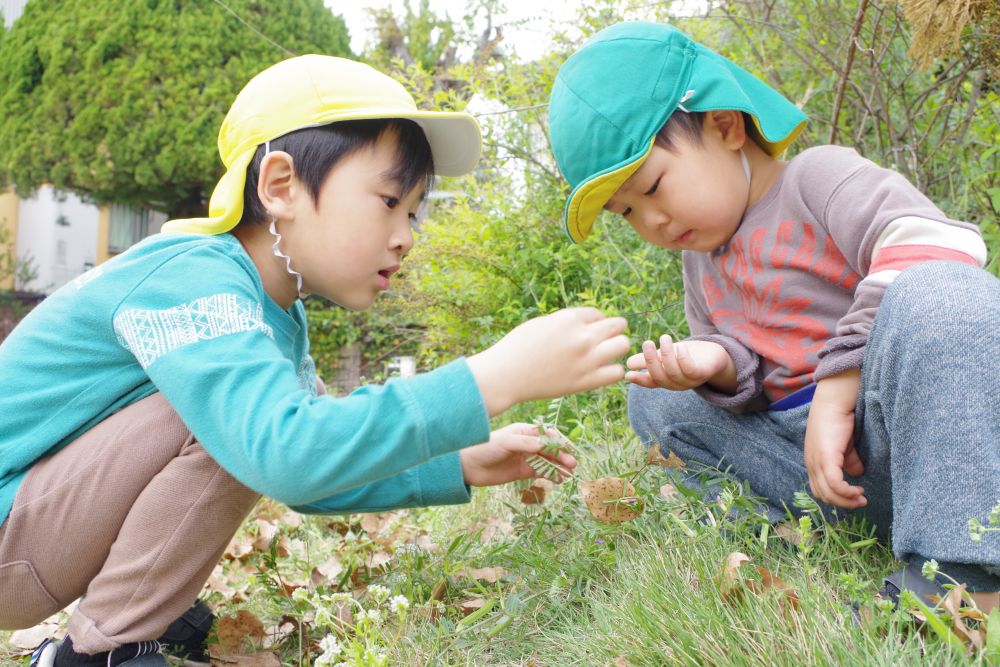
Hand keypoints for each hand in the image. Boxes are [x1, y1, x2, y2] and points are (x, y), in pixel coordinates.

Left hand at [460, 423, 577, 486]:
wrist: (469, 466)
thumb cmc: (486, 448)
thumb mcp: (506, 442)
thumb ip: (524, 444)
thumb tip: (543, 445)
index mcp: (525, 431)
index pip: (547, 434)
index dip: (559, 441)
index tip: (568, 449)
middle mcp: (528, 443)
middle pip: (550, 449)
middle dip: (562, 456)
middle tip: (572, 464)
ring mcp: (527, 457)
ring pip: (548, 461)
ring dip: (559, 467)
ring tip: (569, 474)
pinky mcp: (523, 471)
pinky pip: (541, 472)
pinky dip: (552, 475)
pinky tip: (560, 480)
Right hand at [467, 307, 628, 415]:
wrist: (506, 376)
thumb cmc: (518, 347)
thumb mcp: (542, 323)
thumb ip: (566, 321)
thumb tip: (587, 322)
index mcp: (570, 319)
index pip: (598, 314)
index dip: (594, 322)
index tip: (585, 331)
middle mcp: (582, 337)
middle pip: (618, 326)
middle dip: (612, 330)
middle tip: (602, 340)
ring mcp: (587, 360)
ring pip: (623, 346)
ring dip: (616, 348)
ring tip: (605, 354)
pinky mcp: (586, 382)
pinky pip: (615, 372)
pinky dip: (611, 371)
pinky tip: (599, 371)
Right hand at [625, 336, 733, 391]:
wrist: (714, 356)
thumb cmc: (686, 355)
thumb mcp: (666, 356)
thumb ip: (650, 359)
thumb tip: (628, 363)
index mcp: (666, 380)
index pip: (651, 382)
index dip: (639, 380)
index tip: (627, 374)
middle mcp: (676, 384)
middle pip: (660, 377)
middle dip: (651, 361)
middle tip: (646, 343)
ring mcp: (690, 381)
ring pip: (673, 372)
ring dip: (667, 355)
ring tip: (663, 337)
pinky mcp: (702, 373)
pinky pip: (690, 369)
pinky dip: (683, 358)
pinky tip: (680, 345)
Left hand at [804, 368, 865, 508]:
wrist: (834, 401)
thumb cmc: (839, 418)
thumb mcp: (844, 444)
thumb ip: (849, 459)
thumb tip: (857, 473)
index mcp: (813, 461)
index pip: (819, 488)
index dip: (837, 497)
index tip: (855, 496)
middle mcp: (811, 463)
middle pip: (823, 494)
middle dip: (843, 502)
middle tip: (861, 501)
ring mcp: (816, 461)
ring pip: (828, 492)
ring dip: (846, 499)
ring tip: (861, 497)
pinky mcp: (825, 457)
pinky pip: (834, 483)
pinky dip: (846, 491)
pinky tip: (857, 490)